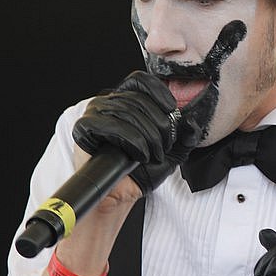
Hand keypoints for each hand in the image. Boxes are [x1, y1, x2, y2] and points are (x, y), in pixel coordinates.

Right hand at [72, 71, 202, 193]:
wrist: (120, 194)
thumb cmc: (139, 172)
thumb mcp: (171, 152)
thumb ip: (185, 136)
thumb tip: (191, 121)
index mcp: (125, 100)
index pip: (140, 80)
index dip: (159, 91)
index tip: (172, 110)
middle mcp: (108, 102)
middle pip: (138, 99)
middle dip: (159, 125)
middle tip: (165, 146)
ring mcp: (95, 113)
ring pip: (128, 111)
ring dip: (148, 136)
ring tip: (153, 155)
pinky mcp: (84, 127)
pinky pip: (112, 125)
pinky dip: (132, 141)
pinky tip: (139, 156)